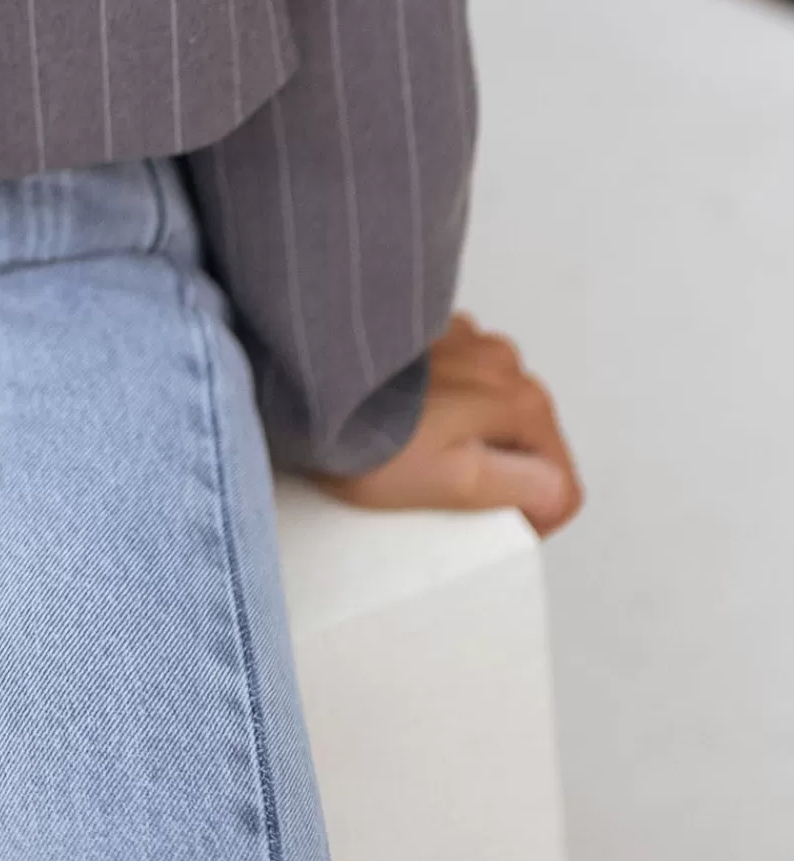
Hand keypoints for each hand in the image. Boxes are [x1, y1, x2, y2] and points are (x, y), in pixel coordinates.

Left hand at [311, 313, 583, 537]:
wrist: (302, 374)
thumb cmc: (374, 439)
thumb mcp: (454, 481)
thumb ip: (520, 488)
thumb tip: (555, 491)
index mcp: (524, 403)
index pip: (559, 483)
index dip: (529, 519)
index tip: (480, 530)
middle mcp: (506, 362)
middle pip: (524, 442)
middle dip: (496, 472)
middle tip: (439, 495)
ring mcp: (466, 339)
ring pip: (490, 408)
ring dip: (466, 433)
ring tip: (411, 452)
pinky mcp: (427, 330)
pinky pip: (454, 378)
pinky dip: (438, 400)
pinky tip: (397, 413)